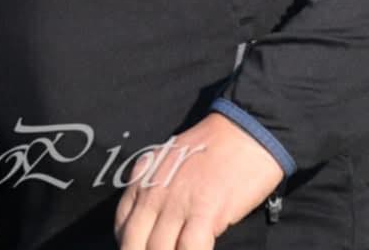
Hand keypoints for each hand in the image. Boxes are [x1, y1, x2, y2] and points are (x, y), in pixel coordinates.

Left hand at [114, 112, 284, 249]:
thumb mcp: (169, 158)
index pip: (122, 226)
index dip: (131, 246)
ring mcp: (178, 204)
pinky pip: (190, 249)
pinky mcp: (206, 212)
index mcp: (144, 179)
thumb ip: (154, 184)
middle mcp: (154, 193)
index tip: (144, 249)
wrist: (246, 130)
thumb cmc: (213, 145)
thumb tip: (151, 217)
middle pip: (134, 244)